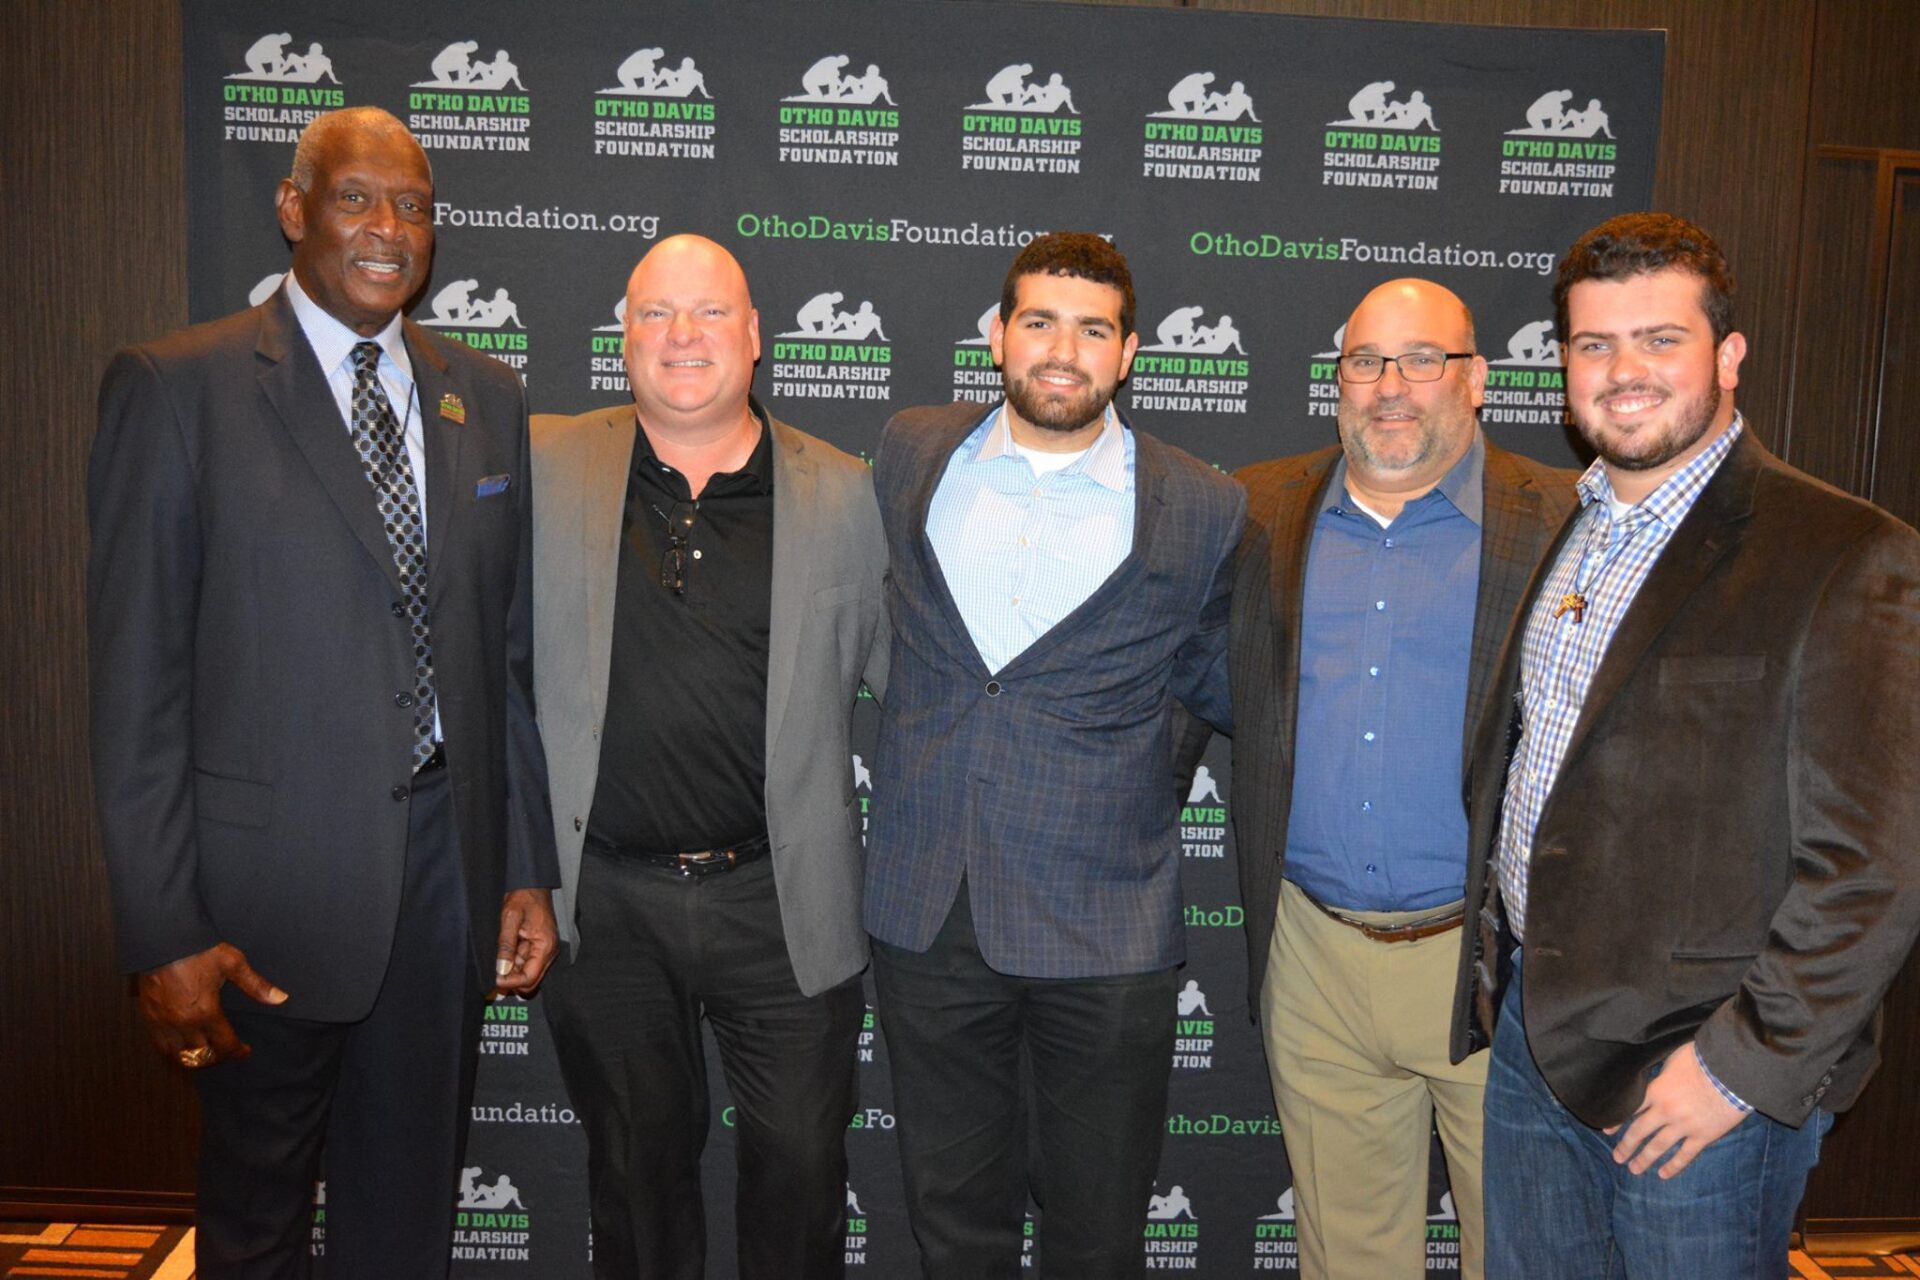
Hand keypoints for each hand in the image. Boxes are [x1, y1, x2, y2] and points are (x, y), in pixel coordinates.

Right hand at [136, 943, 287, 1068]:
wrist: (164, 939)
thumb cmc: (199, 950)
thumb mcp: (233, 964)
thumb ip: (256, 985)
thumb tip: (280, 998)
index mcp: (206, 1012)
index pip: (224, 1045)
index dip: (237, 1052)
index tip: (245, 1051)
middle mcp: (183, 1023)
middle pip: (202, 1057)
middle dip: (218, 1058)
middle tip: (227, 1052)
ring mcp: (163, 1022)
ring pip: (179, 1056)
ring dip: (195, 1060)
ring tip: (206, 1054)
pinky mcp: (149, 1017)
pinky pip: (160, 1046)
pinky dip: (173, 1052)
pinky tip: (182, 1047)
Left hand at [492, 888, 557, 996]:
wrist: (532, 885)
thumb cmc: (524, 897)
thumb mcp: (510, 919)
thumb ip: (506, 946)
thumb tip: (501, 969)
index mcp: (545, 945)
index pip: (530, 977)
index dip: (511, 982)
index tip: (495, 979)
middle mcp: (548, 951)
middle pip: (531, 981)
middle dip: (512, 982)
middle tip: (494, 976)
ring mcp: (544, 950)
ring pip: (528, 974)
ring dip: (512, 973)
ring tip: (496, 965)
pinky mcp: (539, 947)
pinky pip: (526, 963)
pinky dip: (514, 965)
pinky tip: (503, 958)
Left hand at [1605, 1041, 1745, 1177]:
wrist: (1733, 1071)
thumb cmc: (1703, 1058)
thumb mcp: (1673, 1057)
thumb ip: (1661, 1069)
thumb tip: (1651, 1070)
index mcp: (1656, 1091)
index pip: (1630, 1109)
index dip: (1617, 1121)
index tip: (1607, 1132)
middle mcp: (1665, 1111)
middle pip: (1640, 1131)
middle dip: (1627, 1146)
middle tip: (1617, 1158)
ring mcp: (1684, 1126)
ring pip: (1659, 1146)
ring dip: (1644, 1159)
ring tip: (1634, 1169)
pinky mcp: (1704, 1136)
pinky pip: (1685, 1155)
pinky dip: (1674, 1166)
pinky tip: (1663, 1174)